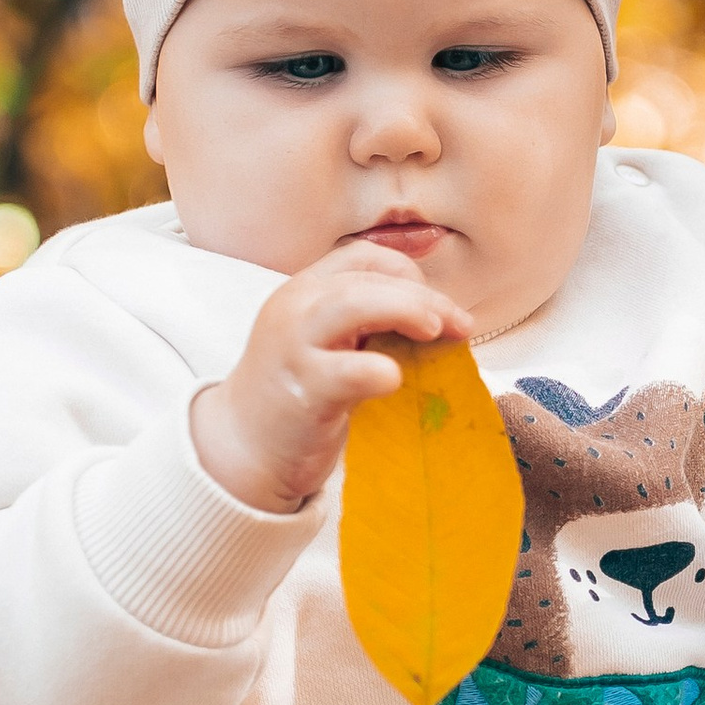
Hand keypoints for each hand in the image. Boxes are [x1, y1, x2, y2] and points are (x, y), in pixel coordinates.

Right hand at [191, 246, 471, 513]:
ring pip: (352, 304)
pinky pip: (345, 371)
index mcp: (306, 290)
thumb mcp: (329, 342)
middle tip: (459, 325)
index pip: (364, 257)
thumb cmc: (300, 393)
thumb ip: (371, 323)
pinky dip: (377, 370)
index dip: (411, 275)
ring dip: (405, 311)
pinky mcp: (302, 392)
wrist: (245, 447)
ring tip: (434, 333)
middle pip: (366, 277)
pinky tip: (394, 379)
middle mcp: (295, 307)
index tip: (440, 309)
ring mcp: (294, 347)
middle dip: (423, 296)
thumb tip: (441, 319)